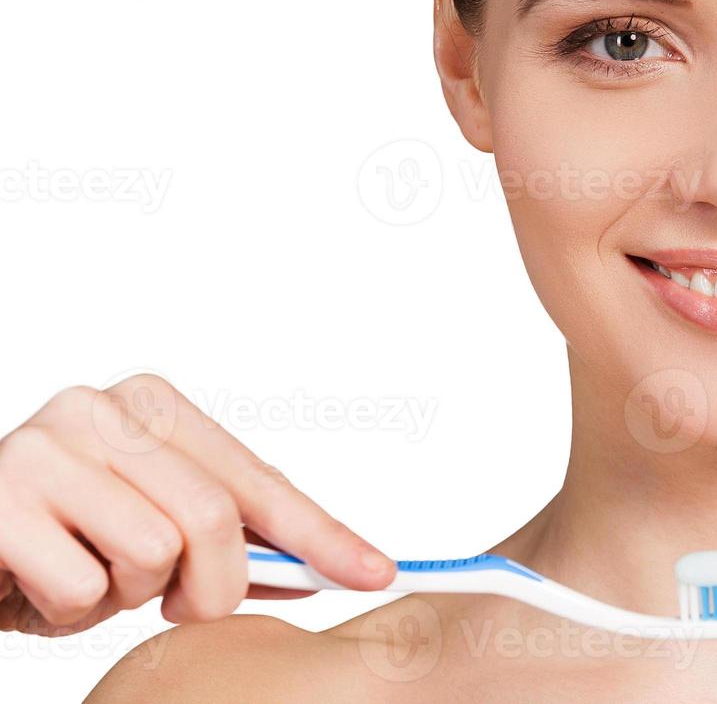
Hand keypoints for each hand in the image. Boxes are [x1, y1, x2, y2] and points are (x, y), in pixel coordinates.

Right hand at [0, 373, 395, 635]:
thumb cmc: (66, 538)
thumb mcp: (159, 531)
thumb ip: (240, 539)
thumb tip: (336, 566)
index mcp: (153, 404)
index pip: (257, 479)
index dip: (320, 535)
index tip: (376, 572)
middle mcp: (101, 408)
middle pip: (213, 517)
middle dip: (210, 587)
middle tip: (173, 603)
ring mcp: (44, 447)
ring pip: (151, 552)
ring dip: (126, 595)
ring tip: (89, 575)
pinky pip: (81, 585)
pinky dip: (71, 608)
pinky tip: (43, 583)